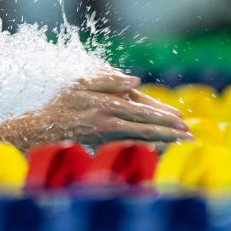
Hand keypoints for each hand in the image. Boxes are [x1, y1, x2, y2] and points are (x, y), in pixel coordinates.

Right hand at [36, 70, 191, 148]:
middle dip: (169, 131)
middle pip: (145, 126)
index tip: (180, 119)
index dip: (162, 114)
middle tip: (190, 136)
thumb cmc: (60, 103)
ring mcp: (105, 137)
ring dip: (162, 142)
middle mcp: (108, 122)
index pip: (141, 109)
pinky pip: (129, 148)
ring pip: (140, 139)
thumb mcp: (80, 83)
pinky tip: (158, 151)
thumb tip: (135, 80)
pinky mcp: (102, 147)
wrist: (41, 128)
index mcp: (105, 104)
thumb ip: (107, 79)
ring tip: (181, 144)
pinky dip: (146, 149)